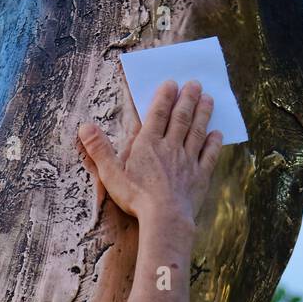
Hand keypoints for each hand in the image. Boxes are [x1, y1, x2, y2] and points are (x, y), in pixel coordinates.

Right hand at [77, 79, 222, 224]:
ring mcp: (188, 161)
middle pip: (181, 118)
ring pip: (197, 131)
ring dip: (203, 114)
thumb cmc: (135, 198)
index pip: (158, 114)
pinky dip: (214, 143)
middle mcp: (170, 147)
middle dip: (188, 99)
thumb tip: (85, 127)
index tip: (171, 83)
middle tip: (195, 83)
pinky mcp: (200, 176)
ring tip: (208, 99)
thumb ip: (99, 149)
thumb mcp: (111, 174)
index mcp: (148, 145)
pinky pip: (209, 155)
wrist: (165, 218)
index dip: (164, 97)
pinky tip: (217, 134)